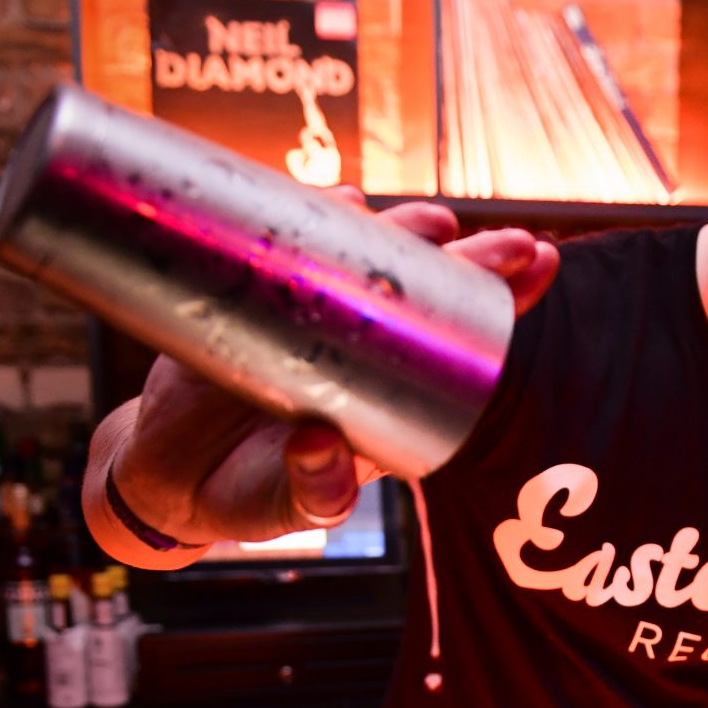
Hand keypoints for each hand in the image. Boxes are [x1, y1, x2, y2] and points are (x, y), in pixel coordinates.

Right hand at [114, 193, 561, 548]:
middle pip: (430, 291)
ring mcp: (314, 312)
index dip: (503, 303)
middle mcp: (364, 347)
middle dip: (476, 260)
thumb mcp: (281, 507)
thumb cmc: (242, 494)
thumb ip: (313, 491)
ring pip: (371, 256)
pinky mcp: (259, 288)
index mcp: (392, 399)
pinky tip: (344, 200)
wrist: (167, 472)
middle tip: (514, 243)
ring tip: (435, 222)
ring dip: (407, 231)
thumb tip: (323, 448)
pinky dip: (321, 215)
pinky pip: (296, 240)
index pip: (462, 346)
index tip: (540, 264)